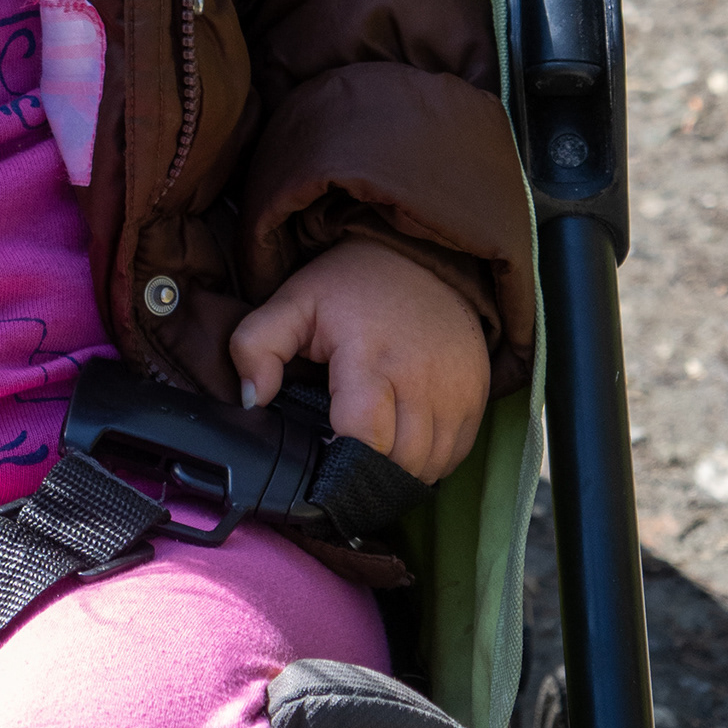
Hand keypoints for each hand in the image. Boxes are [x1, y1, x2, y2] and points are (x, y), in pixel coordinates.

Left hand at [228, 237, 489, 482]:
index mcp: (368, 356)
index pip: (363, 435)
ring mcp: (455, 390)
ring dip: (401, 470)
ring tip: (374, 450)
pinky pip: (455, 454)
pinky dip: (430, 461)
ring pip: (429, 466)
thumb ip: (256, 346)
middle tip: (345, 455)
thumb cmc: (350, 286)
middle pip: (398, 461)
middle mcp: (419, 379)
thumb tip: (250, 400)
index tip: (324, 452)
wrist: (421, 256)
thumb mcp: (293, 301)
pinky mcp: (477, 396)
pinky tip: (405, 442)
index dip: (339, 457)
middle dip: (368, 470)